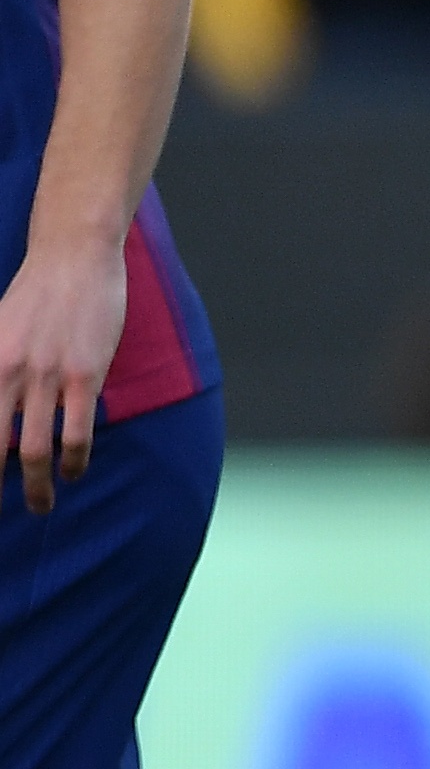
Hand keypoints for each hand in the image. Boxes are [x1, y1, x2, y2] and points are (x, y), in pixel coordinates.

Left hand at [0, 236, 117, 519]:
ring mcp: (46, 376)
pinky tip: (74, 472)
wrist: (73, 258)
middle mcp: (7, 374)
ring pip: (37, 449)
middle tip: (2, 511)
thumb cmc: (34, 294)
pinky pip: (77, 431)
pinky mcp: (83, 375)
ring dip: (38, 486)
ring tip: (42, 506)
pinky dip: (75, 461)